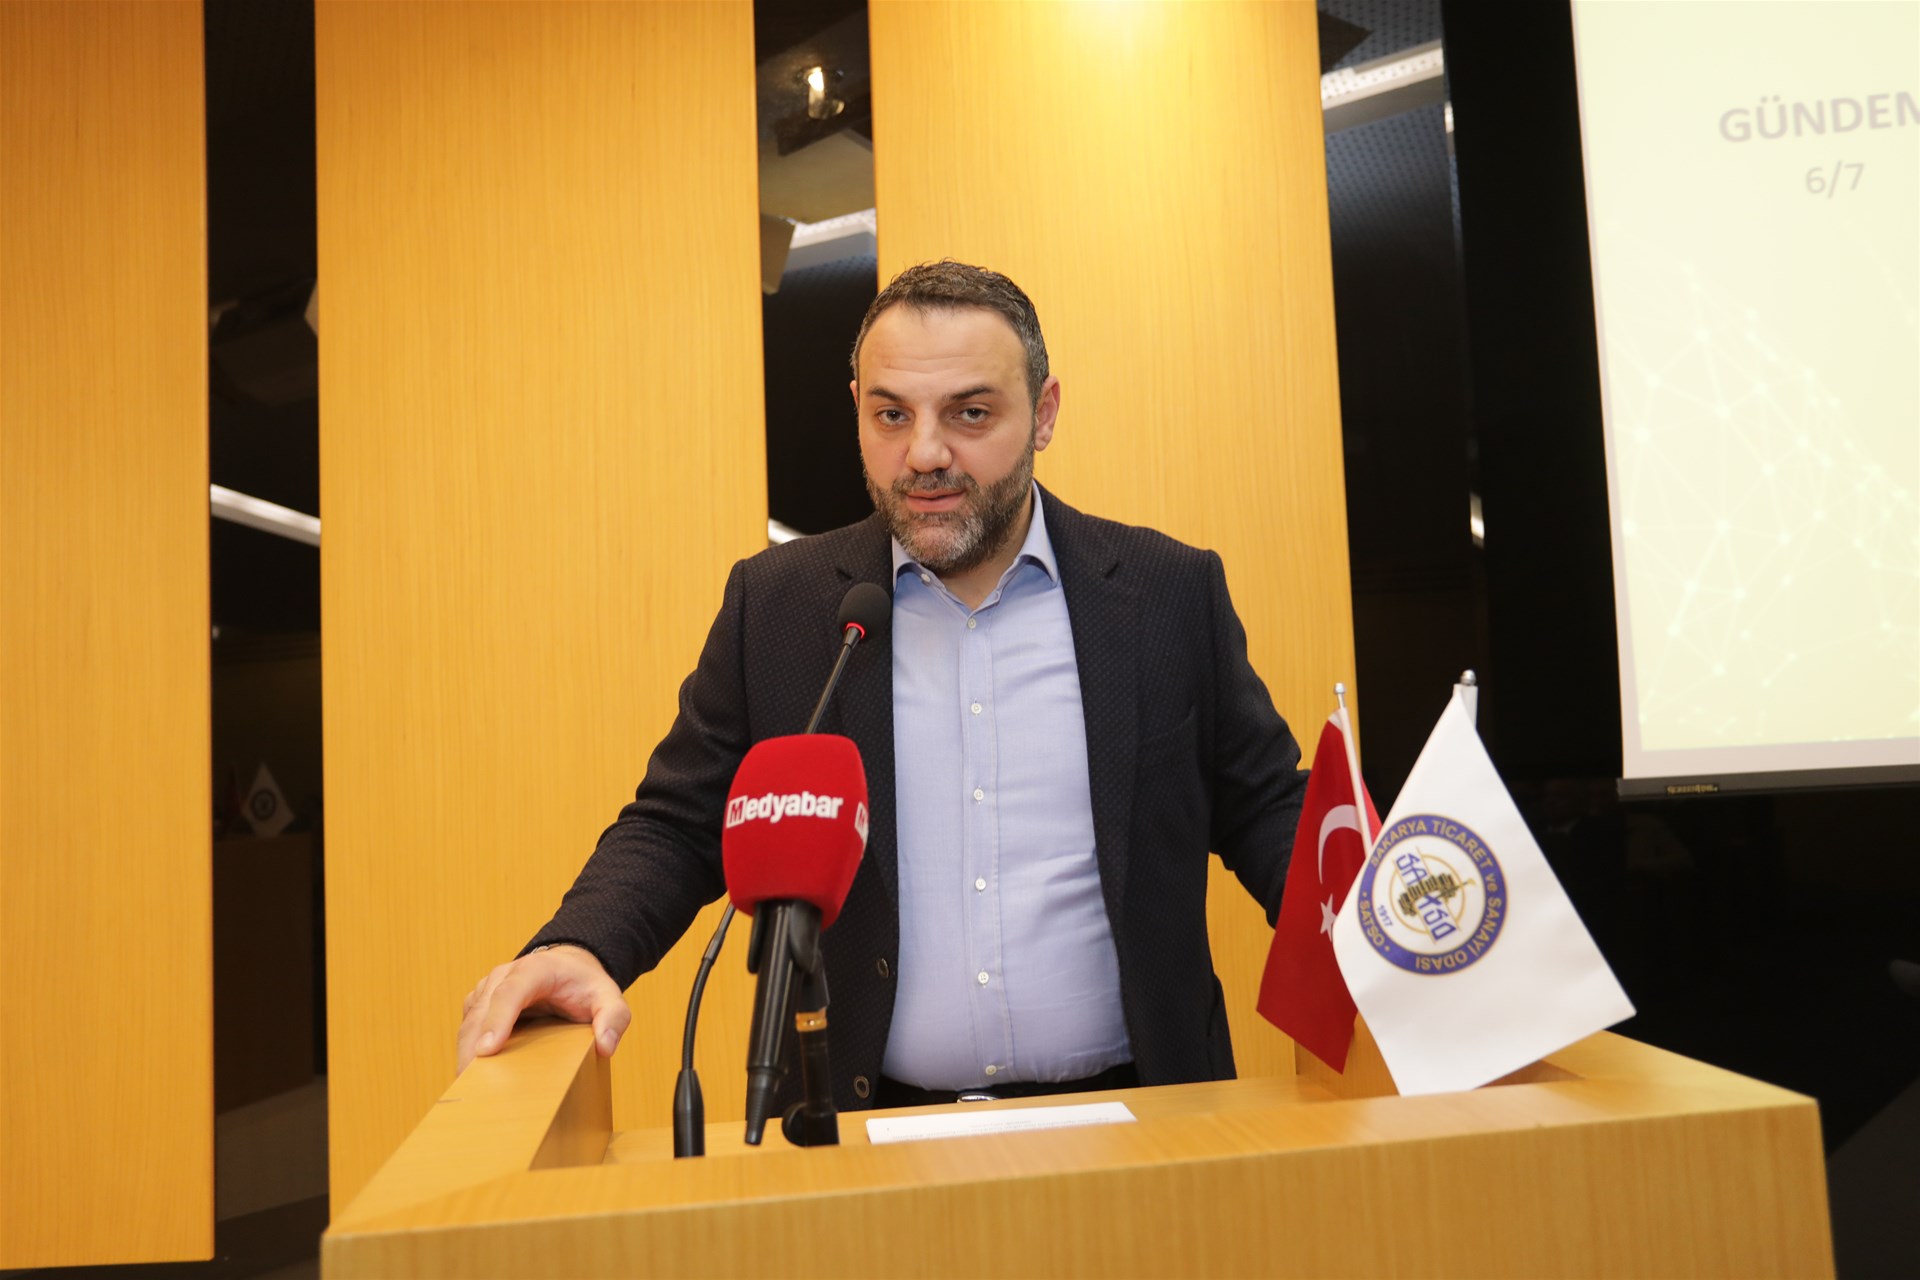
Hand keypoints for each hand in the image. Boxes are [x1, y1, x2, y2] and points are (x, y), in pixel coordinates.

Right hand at [456, 944, 630, 1074]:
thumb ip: (614, 1017)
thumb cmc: (585, 985)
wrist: (567, 968)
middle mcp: (503, 976)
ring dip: (465, 1056)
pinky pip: (467, 1031)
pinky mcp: (478, 1006)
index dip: (497, 1020)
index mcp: (535, 970)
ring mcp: (487, 991)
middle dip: (473, 1050)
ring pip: (468, 1024)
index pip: (510, 992)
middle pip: (481, 1013)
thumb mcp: (609, 996)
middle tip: (471, 1089)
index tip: (487, 1051)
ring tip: (468, 1094)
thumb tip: (605, 1046)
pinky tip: (472, 1082)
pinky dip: (466, 1054)